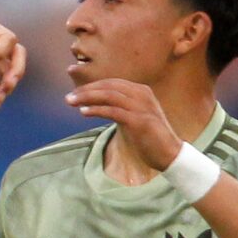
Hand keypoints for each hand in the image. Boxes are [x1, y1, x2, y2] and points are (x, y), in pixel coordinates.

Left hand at [65, 76, 180, 171]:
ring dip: (88, 98)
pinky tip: (83, 112)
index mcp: (141, 91)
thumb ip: (118, 107)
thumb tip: (94, 104)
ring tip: (72, 102)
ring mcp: (142, 107)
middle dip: (86, 91)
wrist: (169, 154)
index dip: (92, 86)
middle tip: (68, 98)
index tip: (75, 93)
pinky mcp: (140, 121)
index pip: (111, 83)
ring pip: (109, 96)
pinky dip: (97, 110)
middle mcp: (142, 95)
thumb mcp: (132, 117)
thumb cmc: (148, 137)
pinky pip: (113, 111)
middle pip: (108, 87)